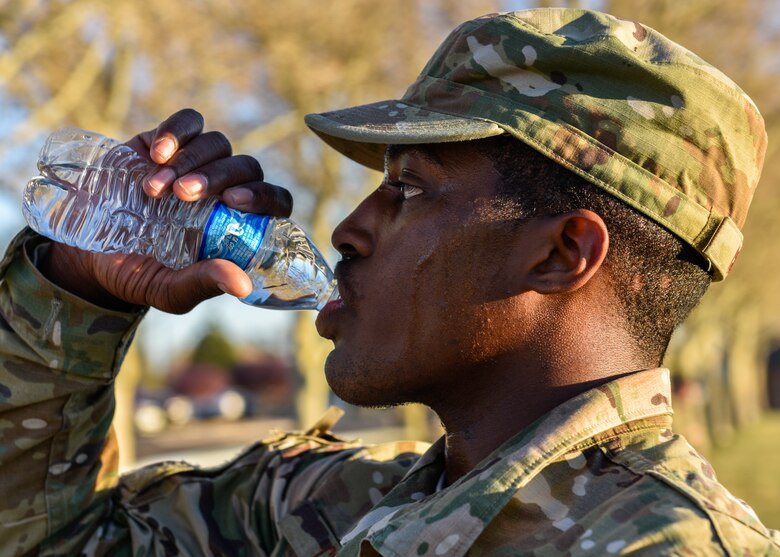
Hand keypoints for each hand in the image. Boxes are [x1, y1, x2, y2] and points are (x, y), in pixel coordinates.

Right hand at [40, 108, 292, 313]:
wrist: (87, 251)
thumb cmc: (139, 275)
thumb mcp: (169, 289)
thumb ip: (203, 283)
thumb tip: (243, 286)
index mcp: (239, 225)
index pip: (275, 201)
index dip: (264, 197)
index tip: (234, 202)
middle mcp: (226, 191)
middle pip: (246, 167)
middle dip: (217, 177)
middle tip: (182, 195)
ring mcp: (199, 163)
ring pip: (218, 143)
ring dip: (190, 161)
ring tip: (154, 189)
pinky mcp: (169, 142)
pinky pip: (189, 122)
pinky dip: (177, 131)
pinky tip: (155, 153)